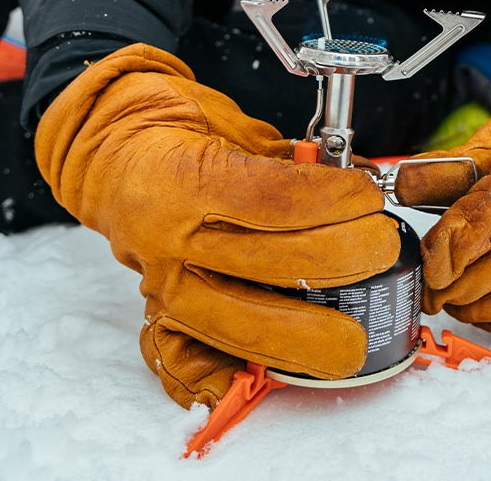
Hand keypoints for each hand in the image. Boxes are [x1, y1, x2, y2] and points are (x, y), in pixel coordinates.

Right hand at [36, 44, 399, 407]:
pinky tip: (305, 364)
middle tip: (382, 245)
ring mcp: (168, 283)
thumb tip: (358, 180)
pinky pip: (223, 348)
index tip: (369, 195)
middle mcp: (173, 239)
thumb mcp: (234, 126)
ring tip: (360, 325)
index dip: (336, 201)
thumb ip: (291, 161)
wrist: (108, 155)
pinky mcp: (169, 314)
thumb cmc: (174, 130)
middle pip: (280, 263)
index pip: (277, 199)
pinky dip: (267, 360)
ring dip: (318, 331)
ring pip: (253, 324)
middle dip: (349, 257)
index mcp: (188, 179)